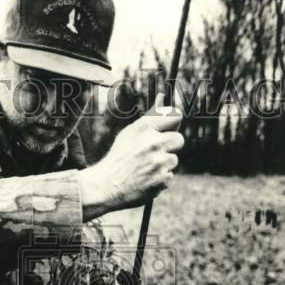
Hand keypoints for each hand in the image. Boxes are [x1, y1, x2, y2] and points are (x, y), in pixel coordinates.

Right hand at [79, 95, 183, 218]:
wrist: (106, 187)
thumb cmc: (118, 158)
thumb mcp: (130, 133)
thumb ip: (150, 117)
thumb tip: (163, 96)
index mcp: (145, 128)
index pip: (175, 116)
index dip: (174, 123)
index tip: (169, 129)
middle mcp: (154, 143)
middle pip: (179, 140)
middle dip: (170, 146)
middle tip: (155, 153)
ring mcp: (159, 163)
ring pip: (173, 160)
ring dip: (163, 165)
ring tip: (144, 170)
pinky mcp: (162, 180)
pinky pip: (168, 177)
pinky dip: (159, 180)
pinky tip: (144, 181)